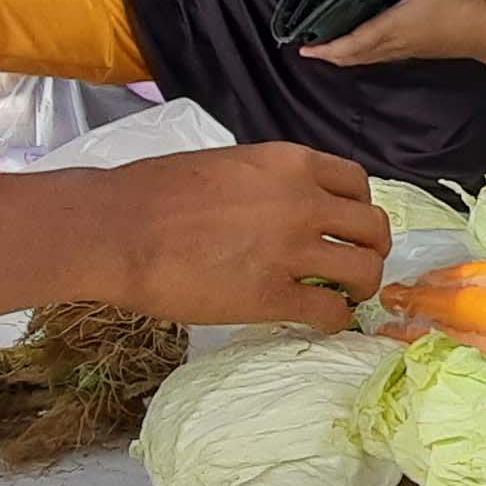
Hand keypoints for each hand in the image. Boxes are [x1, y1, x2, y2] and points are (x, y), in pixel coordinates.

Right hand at [95, 144, 391, 328]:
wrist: (114, 228)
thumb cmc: (151, 193)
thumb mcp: (227, 164)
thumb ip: (268, 182)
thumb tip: (282, 203)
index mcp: (291, 164)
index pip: (357, 182)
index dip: (358, 208)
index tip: (348, 226)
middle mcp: (304, 202)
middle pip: (372, 227)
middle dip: (371, 248)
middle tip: (356, 265)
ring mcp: (293, 250)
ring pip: (365, 270)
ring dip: (362, 286)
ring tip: (346, 296)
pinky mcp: (273, 296)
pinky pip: (330, 311)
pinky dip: (336, 320)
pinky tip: (323, 322)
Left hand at [300, 0, 485, 67]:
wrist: (483, 30)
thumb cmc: (458, 2)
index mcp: (392, 26)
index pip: (352, 42)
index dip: (327, 47)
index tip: (305, 46)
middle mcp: (392, 43)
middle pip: (351, 56)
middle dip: (327, 54)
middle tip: (307, 45)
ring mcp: (400, 51)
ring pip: (362, 59)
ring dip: (340, 56)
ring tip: (323, 46)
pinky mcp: (408, 52)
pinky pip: (374, 57)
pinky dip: (356, 54)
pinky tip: (353, 45)